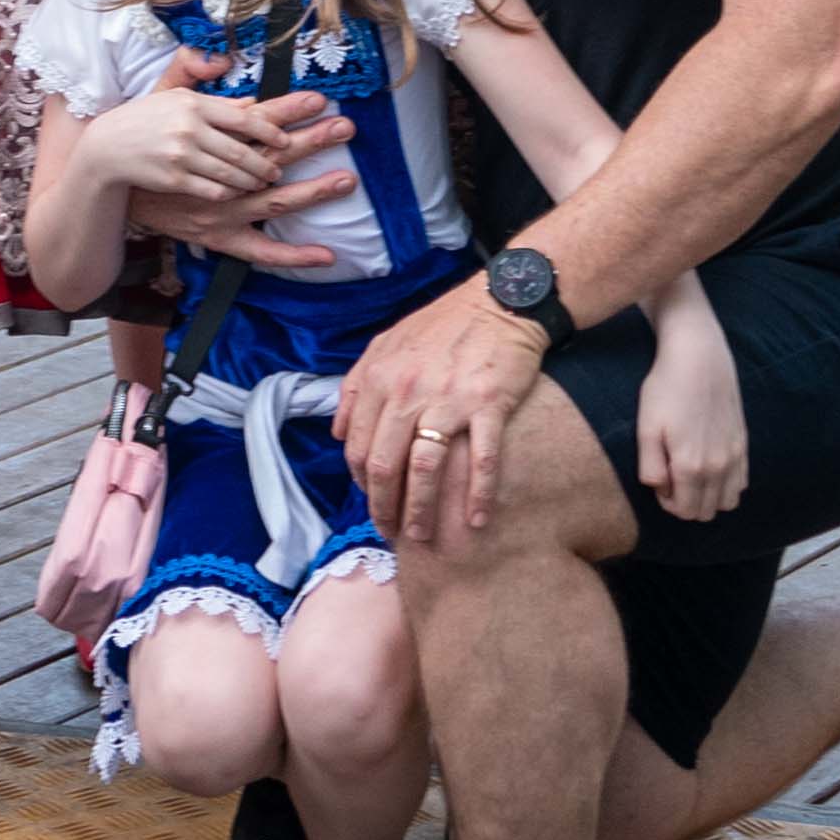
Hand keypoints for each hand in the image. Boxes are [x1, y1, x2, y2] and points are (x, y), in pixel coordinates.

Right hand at [120, 43, 345, 272]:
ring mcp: (182, 157)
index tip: (297, 127)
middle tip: (305, 153)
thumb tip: (223, 61)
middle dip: (283, 151)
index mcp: (194, 104)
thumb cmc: (141, 119)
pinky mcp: (175, 181)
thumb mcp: (166, 90)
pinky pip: (214, 189)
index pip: (244, 114)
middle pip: (246, 146)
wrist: (103, 152)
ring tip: (275, 178)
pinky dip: (232, 191)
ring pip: (235, 172)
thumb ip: (195, 72)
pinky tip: (247, 195)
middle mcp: (190, 128)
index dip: (276, 122)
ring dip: (258, 177)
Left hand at [334, 278, 549, 541]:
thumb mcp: (387, 343)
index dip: (362, 484)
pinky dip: (478, 495)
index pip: (359, 447)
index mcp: (380, 378)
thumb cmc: (443, 325)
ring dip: (423, 511)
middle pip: (386, 466)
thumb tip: (338, 431)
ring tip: (425, 537)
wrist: (501, 302)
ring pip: (426, 470)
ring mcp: (449, 399)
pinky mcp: (489, 404)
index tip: (373, 502)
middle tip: (393, 533)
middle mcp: (408, 391)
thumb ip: (357, 385)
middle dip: (385, 508)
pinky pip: (482, 460)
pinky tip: (477, 520)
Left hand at [636, 292, 748, 521]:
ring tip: (690, 474)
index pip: (684, 511)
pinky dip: (726, 485)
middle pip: (706, 511)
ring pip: (728, 502)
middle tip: (671, 476)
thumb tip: (659, 490)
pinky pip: (741, 483)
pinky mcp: (743, 443)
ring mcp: (734, 456)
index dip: (667, 503)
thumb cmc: (666, 388)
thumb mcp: (646, 427)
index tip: (659, 480)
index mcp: (691, 466)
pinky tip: (710, 465)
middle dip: (686, 503)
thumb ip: (650, 467)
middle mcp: (718, 467)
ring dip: (708, 498)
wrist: (698, 356)